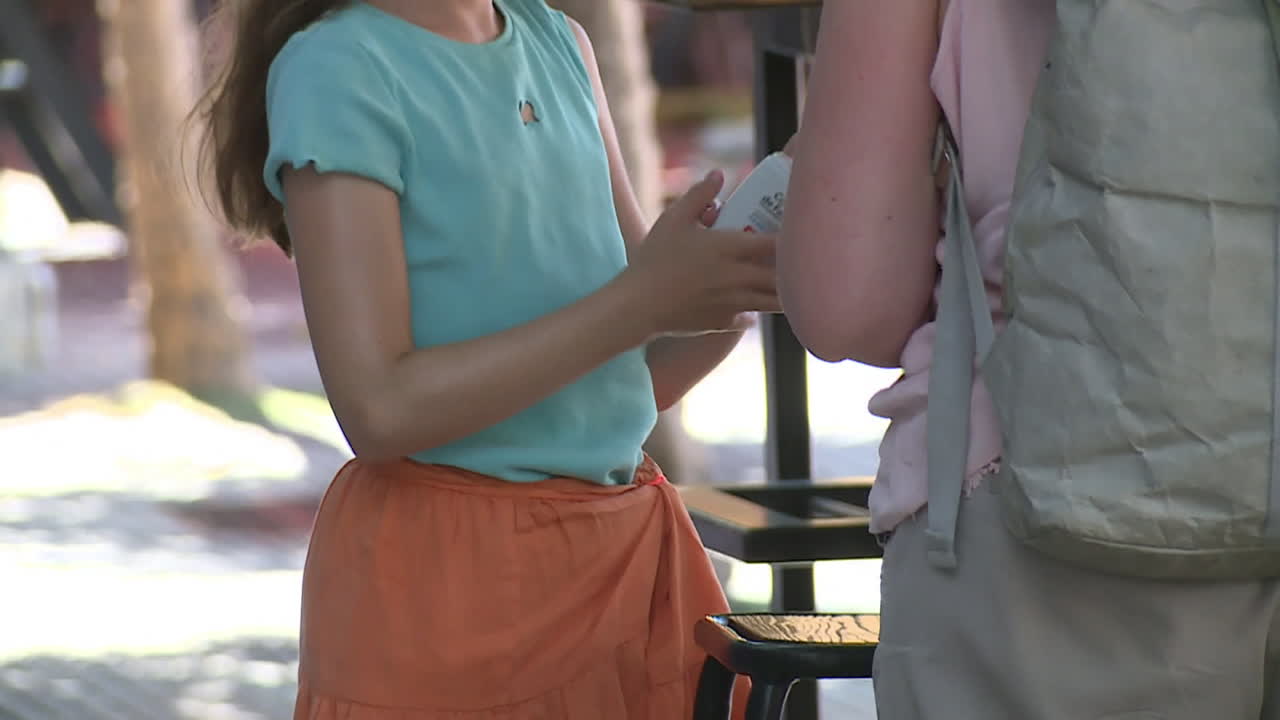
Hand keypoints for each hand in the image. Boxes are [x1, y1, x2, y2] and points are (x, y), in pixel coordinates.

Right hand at [619, 170, 781, 337]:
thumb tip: (718, 174)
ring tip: (786, 287)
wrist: (638, 305)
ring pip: (773, 302)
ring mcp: (734, 303)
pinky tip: (747, 307)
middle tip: (798, 262)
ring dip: (783, 294)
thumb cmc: (654, 259)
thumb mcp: (673, 219)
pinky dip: (752, 313)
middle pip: (784, 277)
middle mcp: (738, 277)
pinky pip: (749, 319)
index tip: (795, 234)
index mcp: (730, 248)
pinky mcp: (724, 324)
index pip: (777, 243)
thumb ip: (699, 195)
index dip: (792, 239)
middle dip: (795, 271)